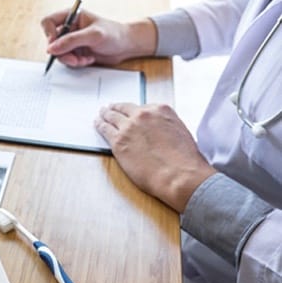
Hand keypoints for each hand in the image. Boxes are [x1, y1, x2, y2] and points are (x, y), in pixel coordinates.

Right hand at [41, 10, 156, 66]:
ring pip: (59, 53)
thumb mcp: (93, 35)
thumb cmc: (114, 34)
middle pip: (52, 41)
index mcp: (72, 16)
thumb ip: (71, 41)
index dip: (49, 34)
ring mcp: (72, 41)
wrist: (126, 46)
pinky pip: (67, 60)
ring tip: (84, 60)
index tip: (55, 45)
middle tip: (73, 59)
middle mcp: (70, 28)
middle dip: (62, 52)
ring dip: (70, 60)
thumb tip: (51, 48)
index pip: (49, 22)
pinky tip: (88, 59)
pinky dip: (76, 63)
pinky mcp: (76, 52)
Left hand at [94, 103, 215, 211]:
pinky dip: (100, 125)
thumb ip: (165, 126)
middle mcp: (143, 115)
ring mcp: (129, 127)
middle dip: (117, 108)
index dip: (134, 111)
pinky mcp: (118, 141)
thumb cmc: (184, 160)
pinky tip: (98, 124)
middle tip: (110, 108)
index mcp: (161, 110)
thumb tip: (156, 131)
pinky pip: (104, 129)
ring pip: (112, 117)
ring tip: (102, 114)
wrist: (178, 175)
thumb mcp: (180, 132)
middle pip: (125, 109)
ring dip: (106, 114)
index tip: (129, 111)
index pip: (142, 107)